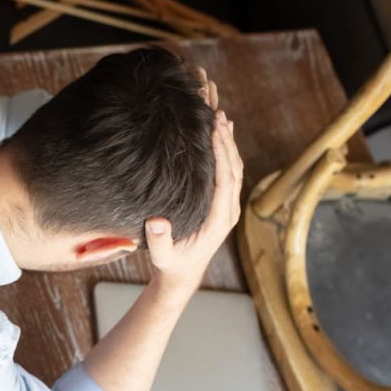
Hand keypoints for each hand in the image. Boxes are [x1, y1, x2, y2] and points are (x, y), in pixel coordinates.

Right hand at [145, 75, 242, 296]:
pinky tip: (219, 136)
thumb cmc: (171, 265)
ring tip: (220, 117)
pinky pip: (229, 174)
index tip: (216, 128)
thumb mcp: (162, 257)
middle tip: (218, 114)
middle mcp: (228, 211)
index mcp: (219, 220)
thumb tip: (155, 221)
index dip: (222, 152)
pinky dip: (225, 153)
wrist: (182, 276)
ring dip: (228, 144)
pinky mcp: (223, 204)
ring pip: (234, 169)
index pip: (225, 179)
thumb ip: (159, 241)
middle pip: (234, 169)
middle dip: (227, 141)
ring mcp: (228, 207)